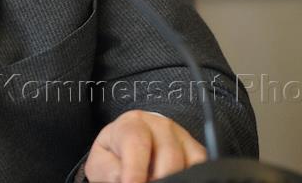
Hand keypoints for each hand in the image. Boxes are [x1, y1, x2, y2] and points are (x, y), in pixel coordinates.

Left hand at [84, 110, 206, 182]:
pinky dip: (190, 176)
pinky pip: (200, 164)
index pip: (137, 143)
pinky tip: (174, 179)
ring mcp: (181, 135)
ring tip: (155, 181)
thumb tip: (124, 178)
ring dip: (173, 178)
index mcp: (132, 124)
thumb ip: (109, 170)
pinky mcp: (195, 149)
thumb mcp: (101, 162)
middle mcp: (159, 125)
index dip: (135, 170)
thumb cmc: (115, 155)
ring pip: (187, 162)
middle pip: (168, 156)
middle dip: (157, 179)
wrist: (127, 148)